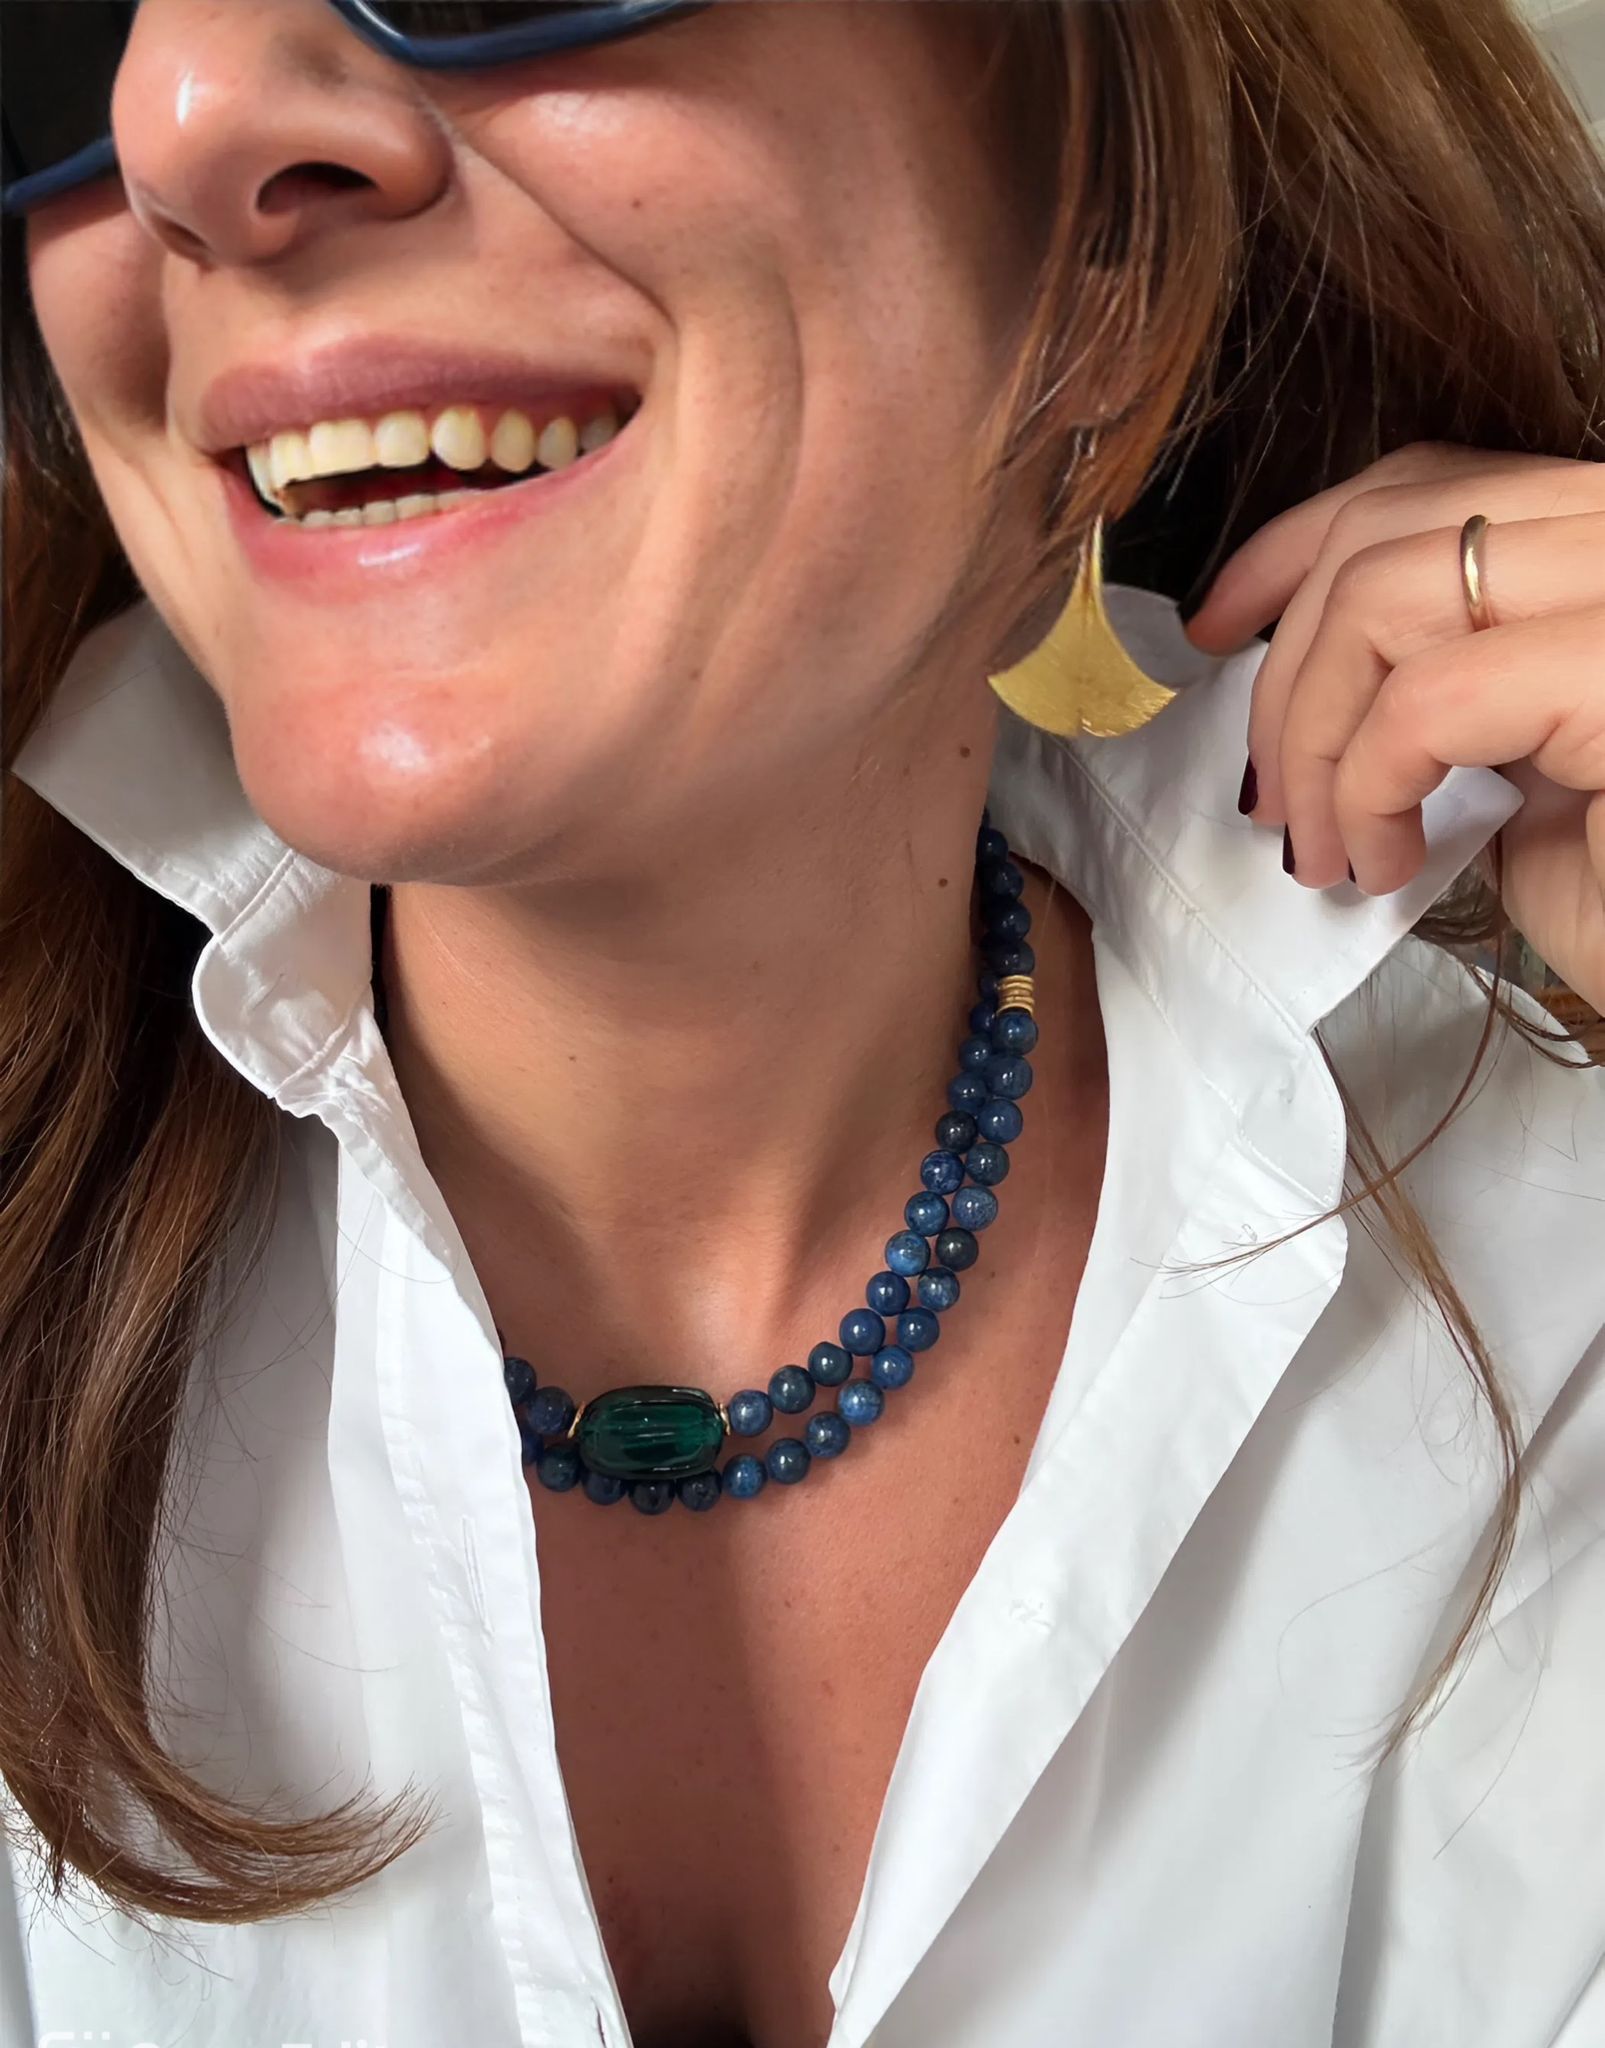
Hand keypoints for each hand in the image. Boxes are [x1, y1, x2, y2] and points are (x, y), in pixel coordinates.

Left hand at [1182, 441, 1604, 1014]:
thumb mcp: (1520, 768)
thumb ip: (1446, 693)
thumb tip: (1319, 688)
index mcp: (1604, 545)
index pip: (1431, 483)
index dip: (1294, 545)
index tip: (1216, 631)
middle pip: (1387, 527)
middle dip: (1287, 671)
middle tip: (1272, 796)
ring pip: (1387, 592)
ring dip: (1312, 735)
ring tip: (1325, 846)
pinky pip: (1427, 699)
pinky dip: (1366, 788)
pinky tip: (1387, 861)